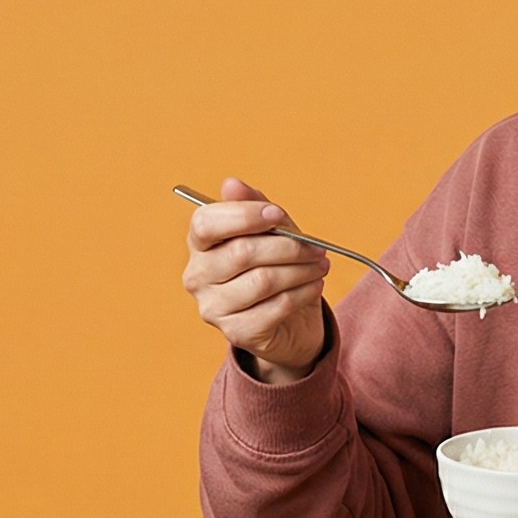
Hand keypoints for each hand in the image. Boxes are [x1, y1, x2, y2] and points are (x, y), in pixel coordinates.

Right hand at [181, 176, 331, 381]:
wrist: (287, 322)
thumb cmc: (275, 267)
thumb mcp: (270, 231)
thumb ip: (254, 207)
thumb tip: (232, 184)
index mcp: (199, 244)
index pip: (205, 223)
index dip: (243, 216)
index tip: (277, 215)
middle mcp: (197, 276)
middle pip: (242, 253)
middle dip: (287, 247)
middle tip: (316, 248)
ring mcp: (213, 308)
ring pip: (262, 281)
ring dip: (300, 270)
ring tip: (319, 266)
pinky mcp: (236, 333)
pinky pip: (275, 307)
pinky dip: (302, 293)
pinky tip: (313, 285)